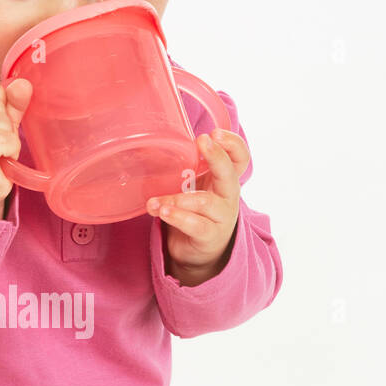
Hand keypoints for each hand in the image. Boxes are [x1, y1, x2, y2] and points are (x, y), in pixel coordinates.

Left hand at [145, 128, 250, 281]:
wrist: (197, 252)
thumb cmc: (194, 212)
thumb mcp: (192, 187)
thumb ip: (182, 169)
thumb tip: (145, 148)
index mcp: (224, 180)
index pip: (240, 158)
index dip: (233, 144)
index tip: (215, 133)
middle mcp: (227, 196)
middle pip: (230, 173)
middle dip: (217, 155)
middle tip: (201, 140)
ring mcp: (221, 217)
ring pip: (204, 202)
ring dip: (177, 198)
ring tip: (153, 201)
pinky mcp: (210, 236)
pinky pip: (197, 225)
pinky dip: (178, 217)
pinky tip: (163, 212)